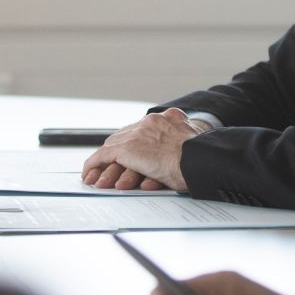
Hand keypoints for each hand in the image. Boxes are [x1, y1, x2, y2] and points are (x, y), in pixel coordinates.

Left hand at [81, 109, 213, 191]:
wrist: (201, 159)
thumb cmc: (204, 159)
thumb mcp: (196, 145)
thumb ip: (183, 144)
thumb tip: (179, 155)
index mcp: (170, 118)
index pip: (143, 130)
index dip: (132, 143)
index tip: (127, 155)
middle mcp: (152, 122)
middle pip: (125, 136)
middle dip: (114, 153)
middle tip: (105, 166)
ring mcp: (139, 133)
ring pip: (113, 147)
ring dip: (103, 164)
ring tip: (96, 176)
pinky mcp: (127, 148)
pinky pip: (102, 156)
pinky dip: (94, 165)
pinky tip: (89, 174)